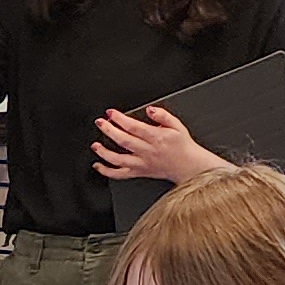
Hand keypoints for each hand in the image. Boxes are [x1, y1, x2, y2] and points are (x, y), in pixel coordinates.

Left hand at [91, 107, 221, 189]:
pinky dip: (107, 171)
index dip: (120, 119)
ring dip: (104, 152)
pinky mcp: (139, 172)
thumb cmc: (182, 146)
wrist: (189, 167)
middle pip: (123, 141)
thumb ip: (163, 115)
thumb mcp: (177, 125)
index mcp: (156, 137)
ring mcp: (142, 163)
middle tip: (100, 122)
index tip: (111, 113)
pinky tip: (98, 165)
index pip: (134, 127)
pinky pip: (120, 174)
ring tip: (95, 145)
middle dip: (109, 130)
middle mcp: (147, 151)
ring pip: (119, 159)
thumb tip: (150, 109)